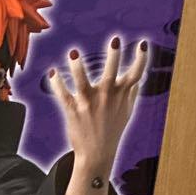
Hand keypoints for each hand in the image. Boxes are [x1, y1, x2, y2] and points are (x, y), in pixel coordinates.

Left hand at [49, 37, 146, 171]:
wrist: (96, 154)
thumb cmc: (112, 131)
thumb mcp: (127, 112)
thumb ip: (131, 94)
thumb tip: (137, 79)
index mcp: (122, 94)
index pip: (136, 73)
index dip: (142, 58)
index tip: (143, 43)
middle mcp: (106, 96)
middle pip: (111, 72)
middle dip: (114, 56)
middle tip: (114, 40)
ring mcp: (89, 103)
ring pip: (82, 81)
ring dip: (77, 67)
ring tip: (73, 52)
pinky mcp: (73, 110)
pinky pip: (63, 94)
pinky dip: (56, 83)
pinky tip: (52, 72)